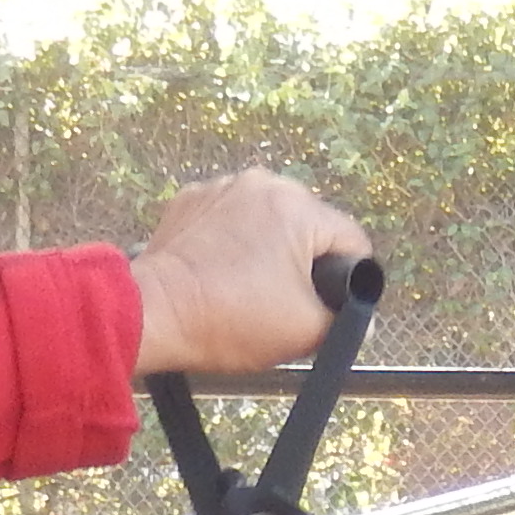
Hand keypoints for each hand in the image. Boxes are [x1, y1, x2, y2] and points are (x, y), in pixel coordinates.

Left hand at [128, 169, 372, 374]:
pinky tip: (220, 274)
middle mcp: (262, 182)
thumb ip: (348, 323)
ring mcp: (222, 187)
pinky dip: (231, 244)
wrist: (154, 314)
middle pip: (309, 228)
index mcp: (298, 206)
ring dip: (267, 252)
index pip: (352, 242)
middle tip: (282, 303)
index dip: (348, 282)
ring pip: (269, 223)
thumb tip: (361, 322)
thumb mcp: (305, 331)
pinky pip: (230, 220)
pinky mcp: (191, 199)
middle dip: (304, 264)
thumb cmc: (228, 319)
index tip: (325, 306)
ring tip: (246, 290)